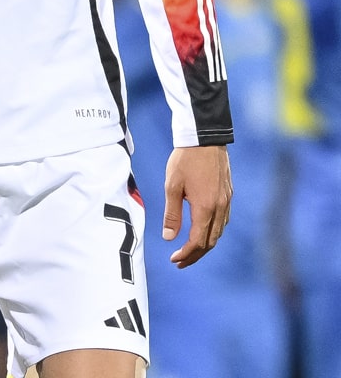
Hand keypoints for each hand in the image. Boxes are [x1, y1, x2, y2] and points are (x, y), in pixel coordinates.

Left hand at [162, 145, 231, 267]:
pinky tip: (203, 229)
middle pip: (210, 242)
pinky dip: (213, 231)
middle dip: (195, 255)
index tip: (174, 259)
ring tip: (191, 249)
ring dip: (205, 244)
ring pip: (219, 232)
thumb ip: (172, 214)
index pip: (198, 242)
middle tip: (181, 261)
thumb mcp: (172, 186)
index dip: (186, 254)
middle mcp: (220, 208)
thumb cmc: (185, 159)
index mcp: (205, 208)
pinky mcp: (228, 193)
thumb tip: (169, 238)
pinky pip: (223, 220)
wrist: (205, 137)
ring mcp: (227, 201)